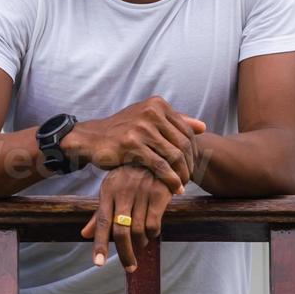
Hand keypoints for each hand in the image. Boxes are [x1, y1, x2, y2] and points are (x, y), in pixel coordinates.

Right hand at [61, 97, 204, 192]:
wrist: (91, 139)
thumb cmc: (121, 131)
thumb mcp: (147, 120)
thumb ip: (174, 122)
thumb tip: (203, 127)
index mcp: (157, 104)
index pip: (186, 129)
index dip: (193, 150)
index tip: (193, 165)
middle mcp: (151, 112)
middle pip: (182, 142)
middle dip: (190, 163)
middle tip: (190, 178)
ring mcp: (141, 127)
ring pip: (173, 155)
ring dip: (182, 174)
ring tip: (183, 185)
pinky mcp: (132, 143)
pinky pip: (159, 165)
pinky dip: (170, 179)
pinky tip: (174, 189)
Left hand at [79, 165, 172, 271]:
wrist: (156, 156)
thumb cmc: (129, 177)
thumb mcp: (112, 190)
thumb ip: (99, 214)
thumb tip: (84, 234)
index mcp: (108, 191)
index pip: (101, 221)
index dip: (99, 243)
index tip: (98, 263)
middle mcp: (123, 191)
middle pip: (120, 231)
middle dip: (125, 253)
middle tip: (129, 267)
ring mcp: (141, 191)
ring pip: (138, 230)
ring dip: (140, 242)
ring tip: (141, 243)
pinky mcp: (158, 193)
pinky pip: (154, 224)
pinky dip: (153, 233)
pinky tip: (152, 232)